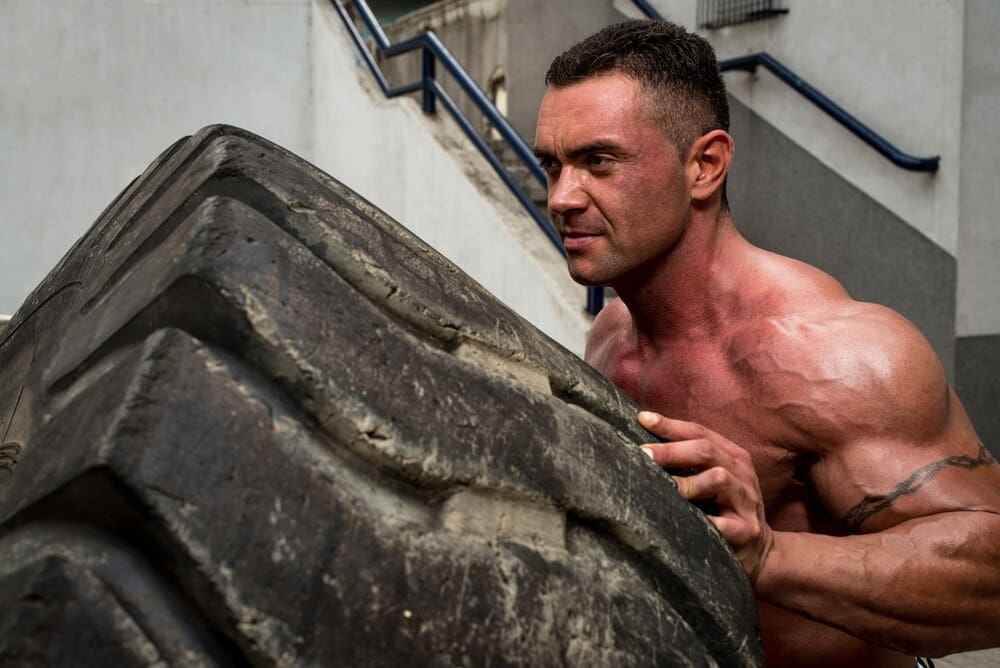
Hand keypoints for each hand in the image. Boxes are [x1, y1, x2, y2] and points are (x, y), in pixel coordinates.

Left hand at [638, 410, 773, 583]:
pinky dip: (703, 520)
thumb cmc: (726, 509)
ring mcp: (747, 501)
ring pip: (718, 478)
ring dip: (687, 481)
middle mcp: (742, 474)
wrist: (763, 551)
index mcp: (733, 457)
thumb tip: (647, 446)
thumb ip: (690, 462)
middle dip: (671, 451)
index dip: (671, 425)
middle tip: (644, 454)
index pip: (700, 433)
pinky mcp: (747, 530)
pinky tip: (681, 522)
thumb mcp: (715, 479)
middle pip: (706, 451)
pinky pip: (723, 523)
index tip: (643, 419)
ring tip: (665, 487)